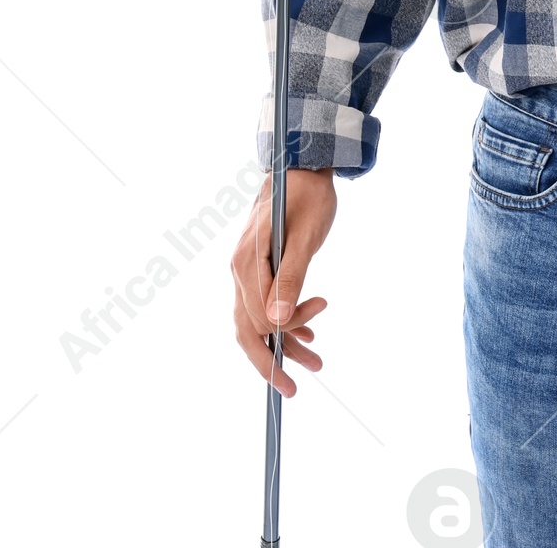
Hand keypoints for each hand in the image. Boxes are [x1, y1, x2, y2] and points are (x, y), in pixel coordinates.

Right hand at [230, 166, 336, 397]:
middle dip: (272, 360)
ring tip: (315, 362)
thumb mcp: (307, 236)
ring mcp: (245, 270)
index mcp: (247, 260)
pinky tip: (306, 333)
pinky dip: (283, 322)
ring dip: (284, 343)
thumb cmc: (308, 195)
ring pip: (257, 319)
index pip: (258, 314)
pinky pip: (262, 305)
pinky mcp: (256, 269)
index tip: (317, 328)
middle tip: (295, 389)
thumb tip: (278, 321)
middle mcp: (240, 269)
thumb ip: (292, 277)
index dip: (285, 331)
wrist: (301, 166)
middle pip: (248, 327)